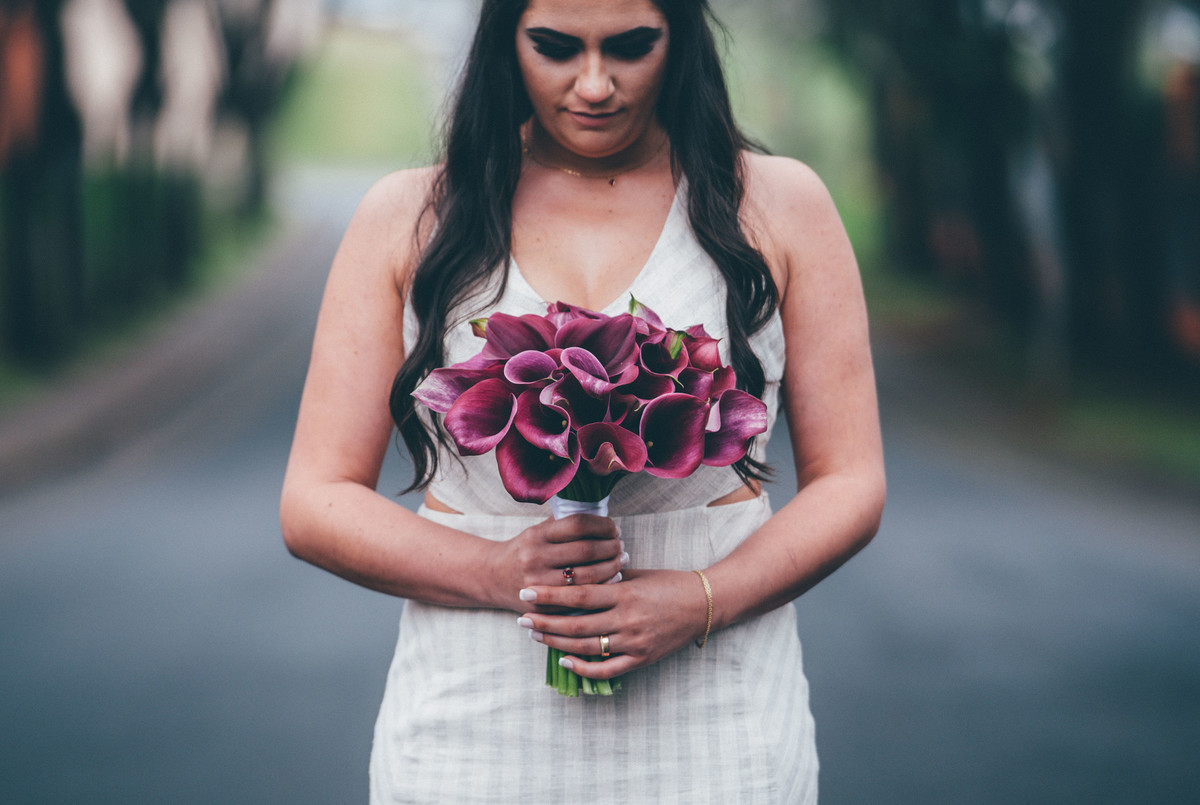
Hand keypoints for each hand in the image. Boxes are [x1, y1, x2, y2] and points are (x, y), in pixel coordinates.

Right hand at [488, 514, 626, 611]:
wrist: (492, 577)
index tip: (614, 528)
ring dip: (611, 567)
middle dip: (611, 547)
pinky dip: (601, 588)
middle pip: (586, 550)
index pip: (578, 524)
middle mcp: (536, 558)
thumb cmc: (523, 550)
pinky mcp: (543, 606)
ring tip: (621, 561)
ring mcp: (539, 584)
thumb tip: (602, 517)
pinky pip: (580, 598)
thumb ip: (564, 525)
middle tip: (621, 546)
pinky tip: (612, 580)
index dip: (602, 525)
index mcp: (536, 535)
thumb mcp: (537, 531)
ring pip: (587, 576)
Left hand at [516, 569, 709, 678]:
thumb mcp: (639, 574)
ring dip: (557, 643)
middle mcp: (628, 619)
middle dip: (545, 622)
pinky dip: (584, 667)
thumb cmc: (670, 584)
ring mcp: (634, 642)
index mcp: (625, 594)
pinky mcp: (641, 659)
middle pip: (577, 624)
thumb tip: (578, 577)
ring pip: (587, 647)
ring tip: (536, 636)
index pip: (579, 596)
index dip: (550, 596)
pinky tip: (565, 660)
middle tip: (522, 618)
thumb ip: (609, 577)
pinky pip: (607, 668)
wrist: (704, 605)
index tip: (527, 593)